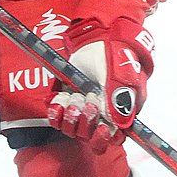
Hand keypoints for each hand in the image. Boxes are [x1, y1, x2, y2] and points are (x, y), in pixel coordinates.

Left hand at [46, 19, 152, 153]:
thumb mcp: (120, 75)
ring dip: (70, 116)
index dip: (104, 139)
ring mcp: (82, 107)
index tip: (101, 129)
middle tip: (87, 100)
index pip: (111, 137)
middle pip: (88, 136)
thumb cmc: (115, 55)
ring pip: (72, 129)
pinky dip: (55, 112)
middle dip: (86, 121)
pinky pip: (57, 116)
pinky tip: (57, 101)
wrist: (96, 37)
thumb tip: (120, 124)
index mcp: (119, 111)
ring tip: (73, 98)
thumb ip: (120, 97)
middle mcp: (100, 114)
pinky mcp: (67, 99)